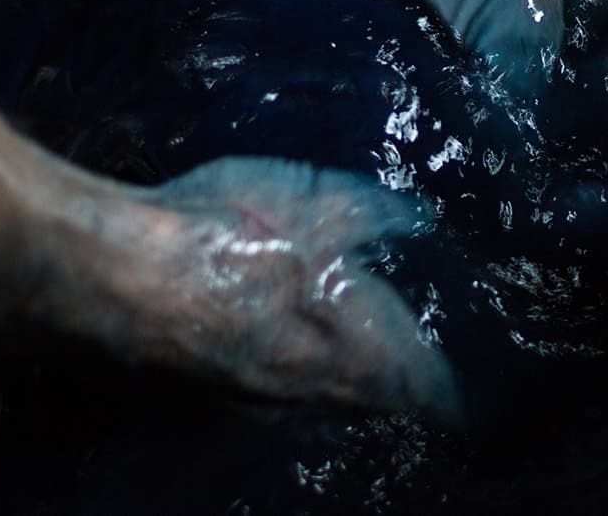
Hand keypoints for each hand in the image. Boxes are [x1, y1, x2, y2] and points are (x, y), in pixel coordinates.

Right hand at [6, 155, 460, 421]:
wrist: (120, 275)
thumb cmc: (238, 236)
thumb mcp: (327, 201)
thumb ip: (385, 216)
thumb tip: (424, 224)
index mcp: (367, 358)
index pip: (440, 398)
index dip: (466, 388)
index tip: (486, 378)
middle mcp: (321, 399)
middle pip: (383, 406)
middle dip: (405, 381)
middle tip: (422, 352)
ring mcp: (262, 407)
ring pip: (325, 406)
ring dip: (344, 382)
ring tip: (353, 348)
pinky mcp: (212, 399)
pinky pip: (273, 397)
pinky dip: (288, 374)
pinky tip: (274, 340)